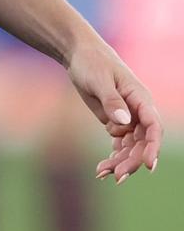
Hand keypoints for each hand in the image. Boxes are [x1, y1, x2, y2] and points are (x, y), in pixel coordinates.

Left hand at [65, 38, 162, 184]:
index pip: (153, 126)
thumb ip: (112, 101)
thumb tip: (125, 122)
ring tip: (103, 173)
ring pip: (131, 147)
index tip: (148, 165)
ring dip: (121, 162)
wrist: (78, 53)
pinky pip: (119, 144)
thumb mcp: (99, 79)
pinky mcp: (115, 121)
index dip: (153, 147)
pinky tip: (101, 169)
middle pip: (142, 142)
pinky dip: (113, 157)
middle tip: (118, 177)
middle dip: (133, 161)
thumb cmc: (91, 61)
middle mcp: (137, 110)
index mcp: (139, 97)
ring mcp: (127, 118)